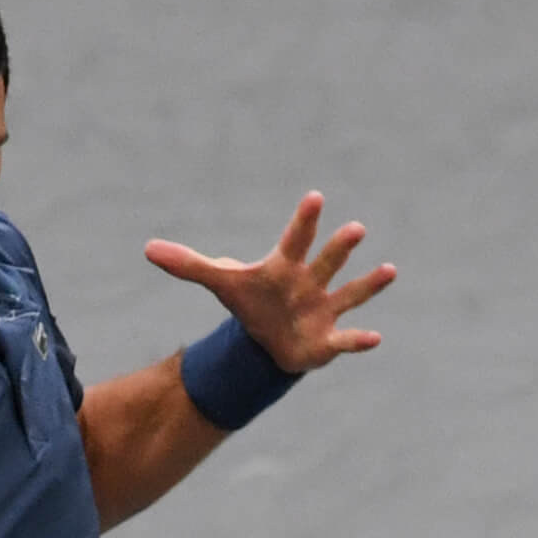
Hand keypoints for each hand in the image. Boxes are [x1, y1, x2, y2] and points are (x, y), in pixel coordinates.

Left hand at [144, 192, 393, 373]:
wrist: (267, 339)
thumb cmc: (250, 303)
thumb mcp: (220, 284)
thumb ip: (188, 265)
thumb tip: (148, 248)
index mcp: (285, 266)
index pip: (294, 239)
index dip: (303, 220)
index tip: (314, 197)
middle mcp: (310, 282)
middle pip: (325, 261)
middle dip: (339, 246)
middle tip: (355, 228)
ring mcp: (323, 308)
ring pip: (348, 293)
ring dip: (367, 285)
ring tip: (389, 271)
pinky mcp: (328, 337)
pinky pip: (346, 338)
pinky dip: (359, 340)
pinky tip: (375, 338)